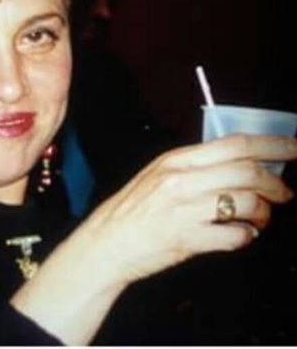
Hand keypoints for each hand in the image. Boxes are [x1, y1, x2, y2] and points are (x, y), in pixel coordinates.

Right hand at [11, 133, 296, 344]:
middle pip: (246, 171)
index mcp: (176, 160)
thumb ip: (195, 168)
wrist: (107, 242)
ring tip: (259, 220)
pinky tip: (240, 236)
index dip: (272, 144)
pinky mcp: (187, 239)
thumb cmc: (134, 210)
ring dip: (263, 213)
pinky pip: (234, 236)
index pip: (234, 144)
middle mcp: (181, 180)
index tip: (295, 146)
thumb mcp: (159, 176)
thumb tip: (240, 165)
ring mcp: (184, 209)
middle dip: (276, 183)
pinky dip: (246, 236)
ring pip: (246, 202)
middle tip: (286, 194)